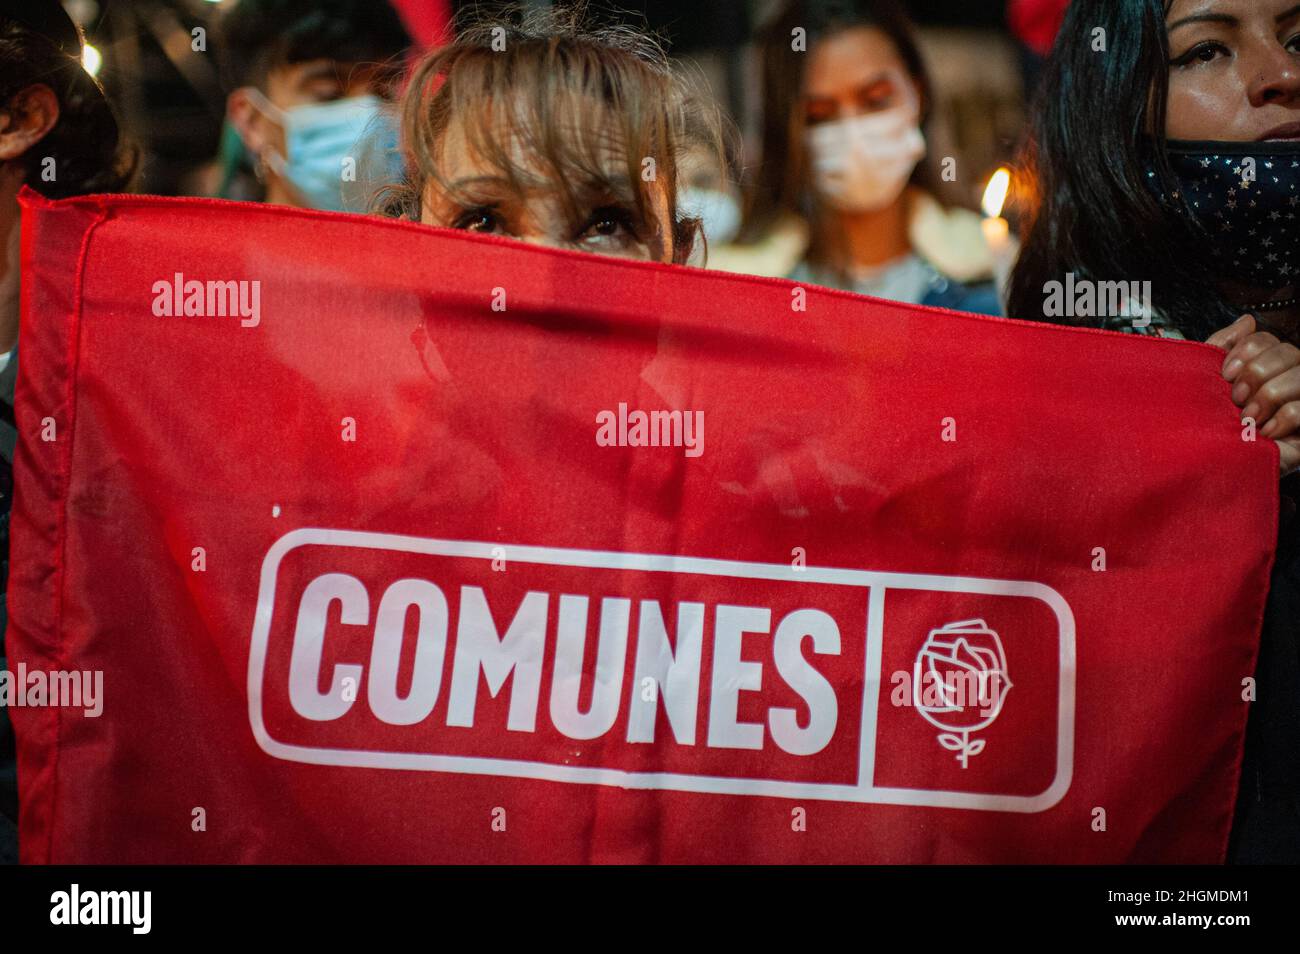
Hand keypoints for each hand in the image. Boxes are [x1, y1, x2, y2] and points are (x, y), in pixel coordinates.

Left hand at [1207, 314, 1299, 475]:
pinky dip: (1281, 420)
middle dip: (1256, 374)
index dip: (1246, 352)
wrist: (1201, 468)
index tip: (1224, 375)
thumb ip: (1220, 347)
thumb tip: (1246, 321)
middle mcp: (1284, 382)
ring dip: (1267, 397)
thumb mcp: (1203, 381)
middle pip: (1289, 352)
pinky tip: (1265, 433)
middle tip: (1236, 400)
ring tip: (1248, 419)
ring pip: (1299, 375)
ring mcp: (1298, 403)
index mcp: (1261, 368)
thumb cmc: (1202, 427)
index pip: (1267, 339)